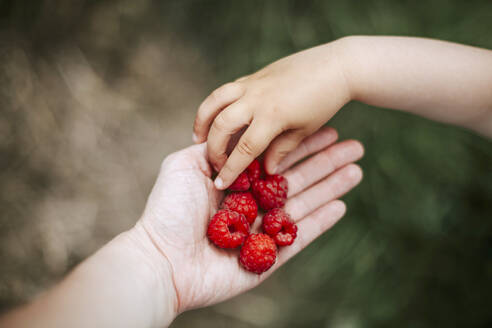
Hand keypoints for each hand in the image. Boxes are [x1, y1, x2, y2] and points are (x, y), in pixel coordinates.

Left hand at [136, 127, 362, 314]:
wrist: (161, 260)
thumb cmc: (169, 210)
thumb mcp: (184, 166)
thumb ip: (212, 149)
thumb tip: (235, 136)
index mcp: (235, 182)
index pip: (275, 157)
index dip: (302, 144)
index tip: (326, 129)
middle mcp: (252, 204)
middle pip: (296, 178)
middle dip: (325, 161)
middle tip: (355, 146)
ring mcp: (262, 230)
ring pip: (303, 203)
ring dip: (331, 186)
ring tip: (357, 168)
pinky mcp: (268, 258)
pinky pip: (299, 236)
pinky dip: (321, 221)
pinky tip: (342, 204)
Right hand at [192, 39, 350, 188]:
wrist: (335, 65)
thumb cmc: (324, 101)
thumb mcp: (305, 129)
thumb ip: (282, 149)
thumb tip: (266, 168)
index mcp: (272, 116)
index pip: (244, 149)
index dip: (231, 169)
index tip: (221, 184)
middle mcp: (256, 98)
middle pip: (222, 125)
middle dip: (213, 147)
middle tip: (213, 163)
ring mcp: (251, 84)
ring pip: (215, 100)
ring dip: (203, 120)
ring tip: (198, 138)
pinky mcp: (251, 76)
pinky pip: (224, 91)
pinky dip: (214, 105)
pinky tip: (215, 118)